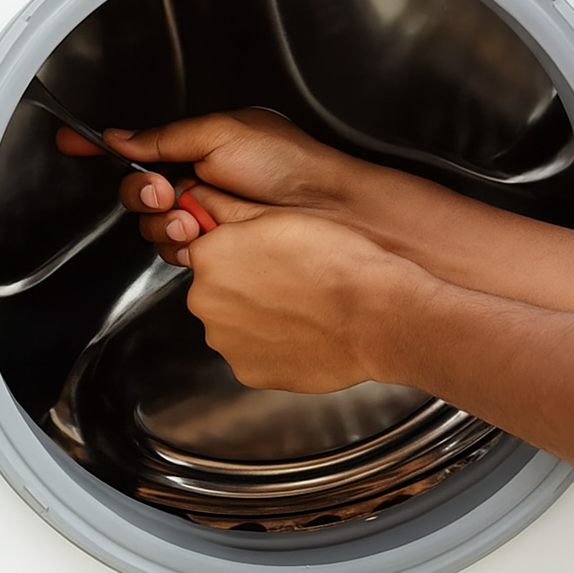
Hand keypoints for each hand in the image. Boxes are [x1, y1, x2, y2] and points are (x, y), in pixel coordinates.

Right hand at [55, 108, 385, 258]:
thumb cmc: (294, 165)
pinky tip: (204, 240)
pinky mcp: (219, 259)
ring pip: (155, 231)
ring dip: (164, 224)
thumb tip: (121, 135)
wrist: (332, 213)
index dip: (104, 148)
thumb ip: (166, 137)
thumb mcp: (225, 133)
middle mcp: (199, 188)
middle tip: (166, 191)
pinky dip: (183, 248)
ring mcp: (208, 225)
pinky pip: (178, 258)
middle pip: (139, 197)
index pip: (140, 150)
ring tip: (195, 218)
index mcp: (199, 152)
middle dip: (143, 194)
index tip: (71, 142)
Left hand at [182, 208, 428, 392]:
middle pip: (216, 291)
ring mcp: (225, 342)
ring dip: (256, 318)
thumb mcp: (277, 215)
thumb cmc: (335, 262)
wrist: (374, 314)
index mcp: (210, 258)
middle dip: (243, 287)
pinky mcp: (248, 373)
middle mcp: (206, 302)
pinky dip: (270, 346)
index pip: (205, 252)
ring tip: (298, 309)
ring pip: (233, 324)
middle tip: (287, 282)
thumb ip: (227, 210)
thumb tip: (198, 199)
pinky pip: (252, 355)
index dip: (237, 252)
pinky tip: (300, 332)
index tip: (264, 256)